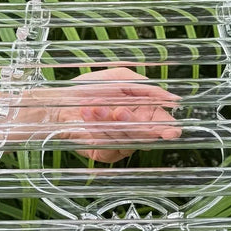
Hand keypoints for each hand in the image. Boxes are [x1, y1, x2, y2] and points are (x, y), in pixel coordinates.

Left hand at [27, 68, 181, 162]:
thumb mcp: (119, 77)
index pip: (163, 125)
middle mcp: (136, 130)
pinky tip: (88, 116)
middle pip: (146, 136)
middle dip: (133, 124)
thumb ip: (144, 86)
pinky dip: (98, 129)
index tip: (170, 132)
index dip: (169, 130)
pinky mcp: (105, 154)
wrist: (59, 101)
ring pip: (127, 141)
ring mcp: (122, 144)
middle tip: (119, 111)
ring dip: (109, 122)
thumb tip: (172, 98)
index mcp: (145, 112)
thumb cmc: (90, 88)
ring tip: (93, 107)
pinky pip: (110, 147)